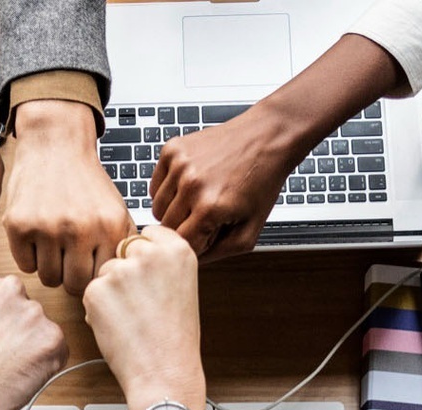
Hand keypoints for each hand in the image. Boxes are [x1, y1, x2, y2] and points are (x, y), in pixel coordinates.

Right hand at [0, 265, 69, 409]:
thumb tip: (0, 308)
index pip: (3, 288)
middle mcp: (9, 288)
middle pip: (24, 305)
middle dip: (17, 326)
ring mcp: (33, 312)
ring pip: (41, 327)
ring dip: (31, 344)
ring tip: (6, 365)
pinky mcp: (52, 337)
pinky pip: (57, 348)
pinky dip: (45, 363)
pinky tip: (21, 373)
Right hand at [2, 100, 135, 294]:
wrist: (55, 145)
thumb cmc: (86, 182)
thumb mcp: (116, 209)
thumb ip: (123, 245)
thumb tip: (124, 280)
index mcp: (109, 226)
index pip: (103, 278)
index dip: (95, 276)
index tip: (90, 267)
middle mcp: (79, 229)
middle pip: (75, 285)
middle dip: (72, 277)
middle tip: (70, 260)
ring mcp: (47, 228)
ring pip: (48, 279)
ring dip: (51, 268)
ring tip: (54, 247)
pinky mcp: (19, 225)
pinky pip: (25, 265)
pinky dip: (30, 257)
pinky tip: (37, 238)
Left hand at [83, 226, 205, 409]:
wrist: (165, 371)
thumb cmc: (175, 338)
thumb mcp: (182, 286)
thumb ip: (161, 263)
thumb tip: (135, 251)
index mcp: (177, 249)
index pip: (147, 235)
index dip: (144, 258)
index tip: (150, 276)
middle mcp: (149, 254)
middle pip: (123, 250)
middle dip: (125, 272)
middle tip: (141, 304)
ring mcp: (121, 271)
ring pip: (105, 272)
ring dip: (110, 291)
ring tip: (132, 319)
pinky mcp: (97, 290)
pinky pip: (91, 292)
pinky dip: (98, 309)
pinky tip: (119, 326)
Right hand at [150, 106, 302, 260]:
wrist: (266, 137)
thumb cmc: (262, 181)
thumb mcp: (251, 230)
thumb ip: (219, 253)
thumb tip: (192, 261)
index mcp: (210, 208)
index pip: (182, 245)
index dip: (195, 245)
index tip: (208, 236)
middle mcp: (190, 184)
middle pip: (166, 227)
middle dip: (184, 228)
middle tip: (206, 217)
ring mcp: (179, 165)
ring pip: (156, 207)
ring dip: (174, 210)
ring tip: (198, 200)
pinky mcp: (172, 150)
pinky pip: (155, 185)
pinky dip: (168, 190)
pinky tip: (190, 184)